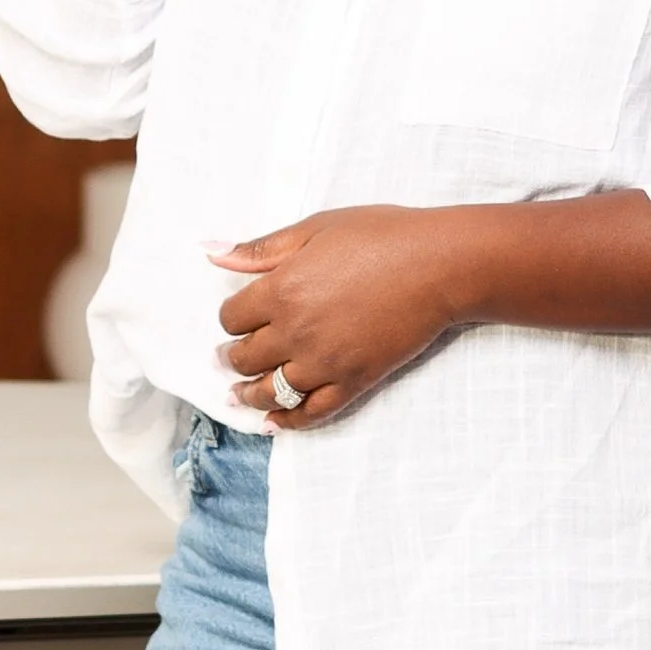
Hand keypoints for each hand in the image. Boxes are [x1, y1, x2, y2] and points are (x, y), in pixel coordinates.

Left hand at [215, 208, 473, 427]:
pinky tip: (274, 421)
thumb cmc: (381, 236)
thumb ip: (261, 248)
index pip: (231, 318)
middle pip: (244, 357)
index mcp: (281, 289)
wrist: (439, 265)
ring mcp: (324, 362)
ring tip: (240, 394)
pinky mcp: (353, 381)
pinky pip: (311, 412)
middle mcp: (296, 331)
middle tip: (231, 357)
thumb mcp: (315, 227)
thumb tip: (211, 251)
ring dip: (249, 395)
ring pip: (270, 391)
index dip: (231, 318)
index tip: (238, 317)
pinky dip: (288, 421)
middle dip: (233, 357)